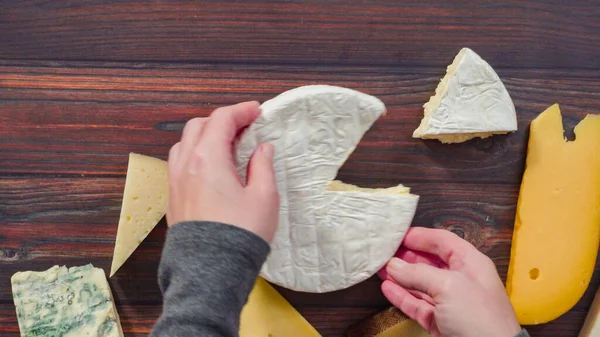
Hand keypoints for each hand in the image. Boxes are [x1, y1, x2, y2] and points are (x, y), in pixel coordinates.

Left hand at [166, 101, 279, 242]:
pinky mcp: (173, 199)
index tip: (256, 111)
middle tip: (244, 126)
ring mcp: (175, 182)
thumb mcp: (263, 197)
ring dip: (204, 136)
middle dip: (221, 120)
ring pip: (183, 144)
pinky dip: (194, 155)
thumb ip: (262, 166)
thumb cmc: (240, 233)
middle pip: (198, 126)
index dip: (240, 111)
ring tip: (226, 145)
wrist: (211, 271)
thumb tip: (263, 149)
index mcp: (208, 158)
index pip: (221, 119)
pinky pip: (178, 165)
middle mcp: (186, 165)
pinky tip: (210, 168)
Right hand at [381, 227, 520, 336]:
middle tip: (385, 252)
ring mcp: (450, 302)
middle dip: (406, 256)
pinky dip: (402, 296)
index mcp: (470, 263)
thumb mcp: (448, 286)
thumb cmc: (481, 319)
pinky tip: (388, 288)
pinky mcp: (440, 321)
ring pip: (421, 283)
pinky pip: (417, 304)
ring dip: (401, 276)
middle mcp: (460, 280)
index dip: (420, 236)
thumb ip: (418, 273)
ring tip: (381, 268)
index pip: (442, 241)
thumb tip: (395, 265)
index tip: (397, 235)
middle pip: (429, 261)